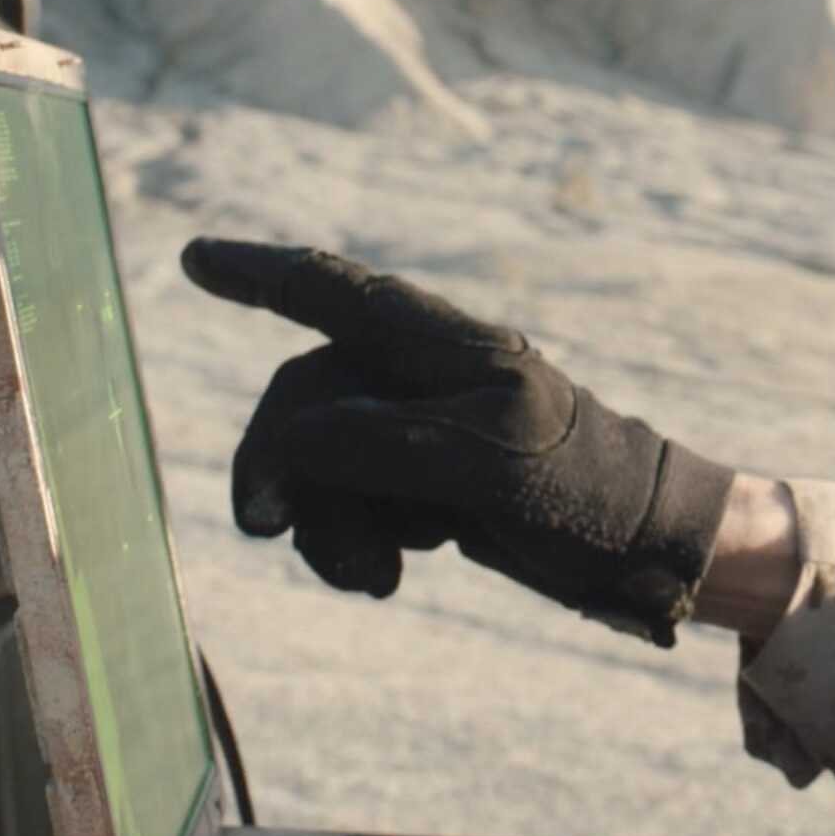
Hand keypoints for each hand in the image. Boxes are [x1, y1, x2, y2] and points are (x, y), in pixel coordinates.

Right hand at [181, 239, 734, 645]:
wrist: (640, 550)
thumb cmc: (581, 487)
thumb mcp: (483, 460)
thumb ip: (378, 440)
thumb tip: (288, 442)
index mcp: (441, 345)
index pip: (333, 292)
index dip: (258, 273)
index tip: (194, 258)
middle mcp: (421, 375)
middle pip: (303, 400)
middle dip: (282, 467)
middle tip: (265, 528)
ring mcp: (420, 430)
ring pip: (319, 465)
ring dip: (325, 527)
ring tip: (374, 577)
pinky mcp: (425, 484)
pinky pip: (350, 505)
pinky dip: (354, 542)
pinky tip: (394, 573)